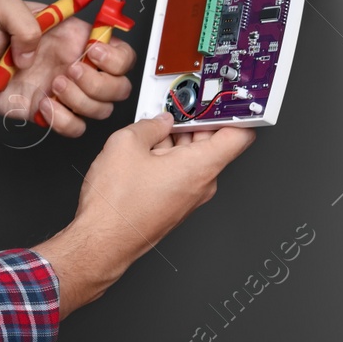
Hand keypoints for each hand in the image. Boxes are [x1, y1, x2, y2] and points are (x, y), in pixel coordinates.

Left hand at [0, 0, 137, 136]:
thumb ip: (23, 18)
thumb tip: (37, 48)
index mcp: (73, 36)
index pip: (118, 48)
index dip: (116, 55)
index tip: (93, 52)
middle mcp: (74, 64)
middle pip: (120, 84)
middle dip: (100, 82)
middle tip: (68, 71)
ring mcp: (65, 91)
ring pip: (102, 108)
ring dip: (81, 100)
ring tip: (52, 86)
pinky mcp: (50, 113)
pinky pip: (76, 127)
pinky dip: (63, 120)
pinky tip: (43, 105)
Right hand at [33, 114, 256, 315]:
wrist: (102, 241)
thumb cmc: (117, 205)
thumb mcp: (125, 144)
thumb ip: (148, 125)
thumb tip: (157, 121)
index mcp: (200, 167)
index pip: (240, 135)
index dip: (235, 112)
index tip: (225, 99)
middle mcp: (201, 184)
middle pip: (213, 143)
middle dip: (195, 121)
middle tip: (176, 105)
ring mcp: (188, 197)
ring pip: (193, 158)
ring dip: (177, 139)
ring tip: (152, 126)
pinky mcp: (175, 205)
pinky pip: (180, 173)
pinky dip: (168, 156)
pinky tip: (146, 148)